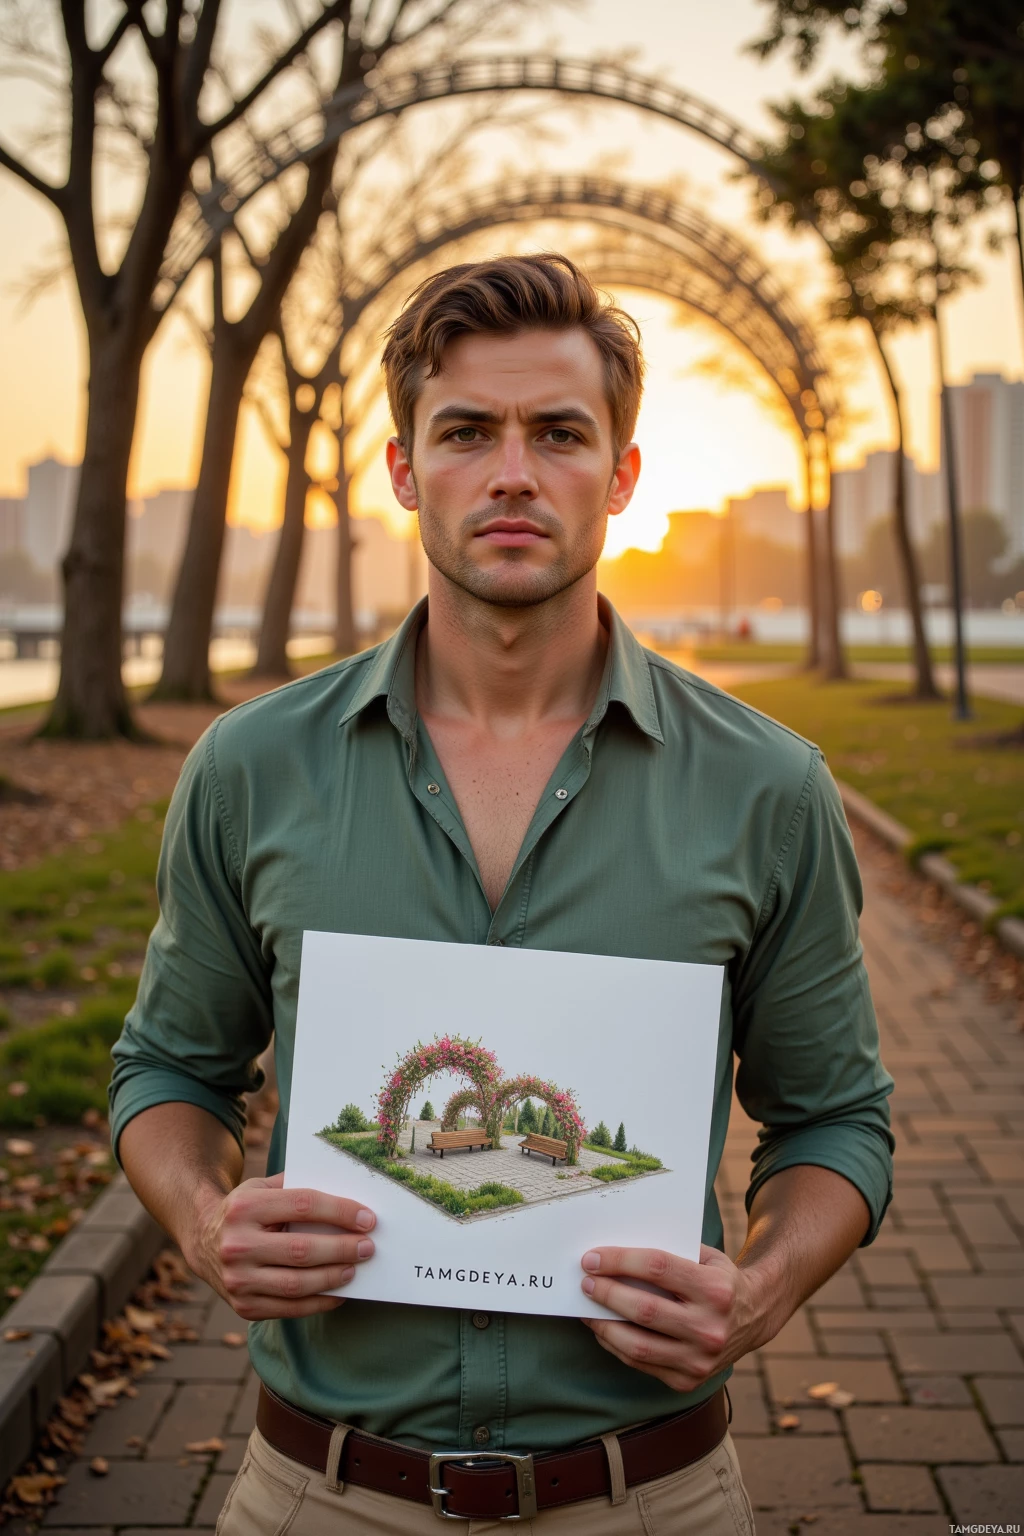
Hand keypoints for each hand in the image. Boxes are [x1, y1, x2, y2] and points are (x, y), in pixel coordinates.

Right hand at [188, 1172, 376, 1321]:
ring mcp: (238, 1280)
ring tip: (355, 1269)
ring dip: (333, 1278)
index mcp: (245, 1207)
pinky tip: (339, 1293)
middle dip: (342, 1248)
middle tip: (367, 1246)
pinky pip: (290, 1309)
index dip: (340, 1211)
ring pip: (297, 1284)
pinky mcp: (243, 1306)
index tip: (368, 1219)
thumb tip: (349, 1196)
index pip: (303, 1205)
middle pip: (301, 1250)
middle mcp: (237, 1245)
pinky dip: (319, 1302)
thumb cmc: (246, 1210)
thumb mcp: (261, 1187)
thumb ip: (297, 1187)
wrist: (203, 1240)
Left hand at [579, 1244, 769, 1392]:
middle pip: (644, 1309)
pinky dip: (616, 1346)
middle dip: (607, 1293)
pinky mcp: (688, 1381)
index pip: (658, 1268)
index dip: (620, 1261)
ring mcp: (700, 1360)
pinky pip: (641, 1364)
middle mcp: (710, 1328)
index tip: (591, 1258)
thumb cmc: (718, 1279)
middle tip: (585, 1281)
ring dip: (604, 1325)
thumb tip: (614, 1253)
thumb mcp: (706, 1257)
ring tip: (586, 1308)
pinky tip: (603, 1329)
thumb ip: (669, 1254)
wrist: (753, 1317)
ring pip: (638, 1345)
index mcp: (716, 1289)